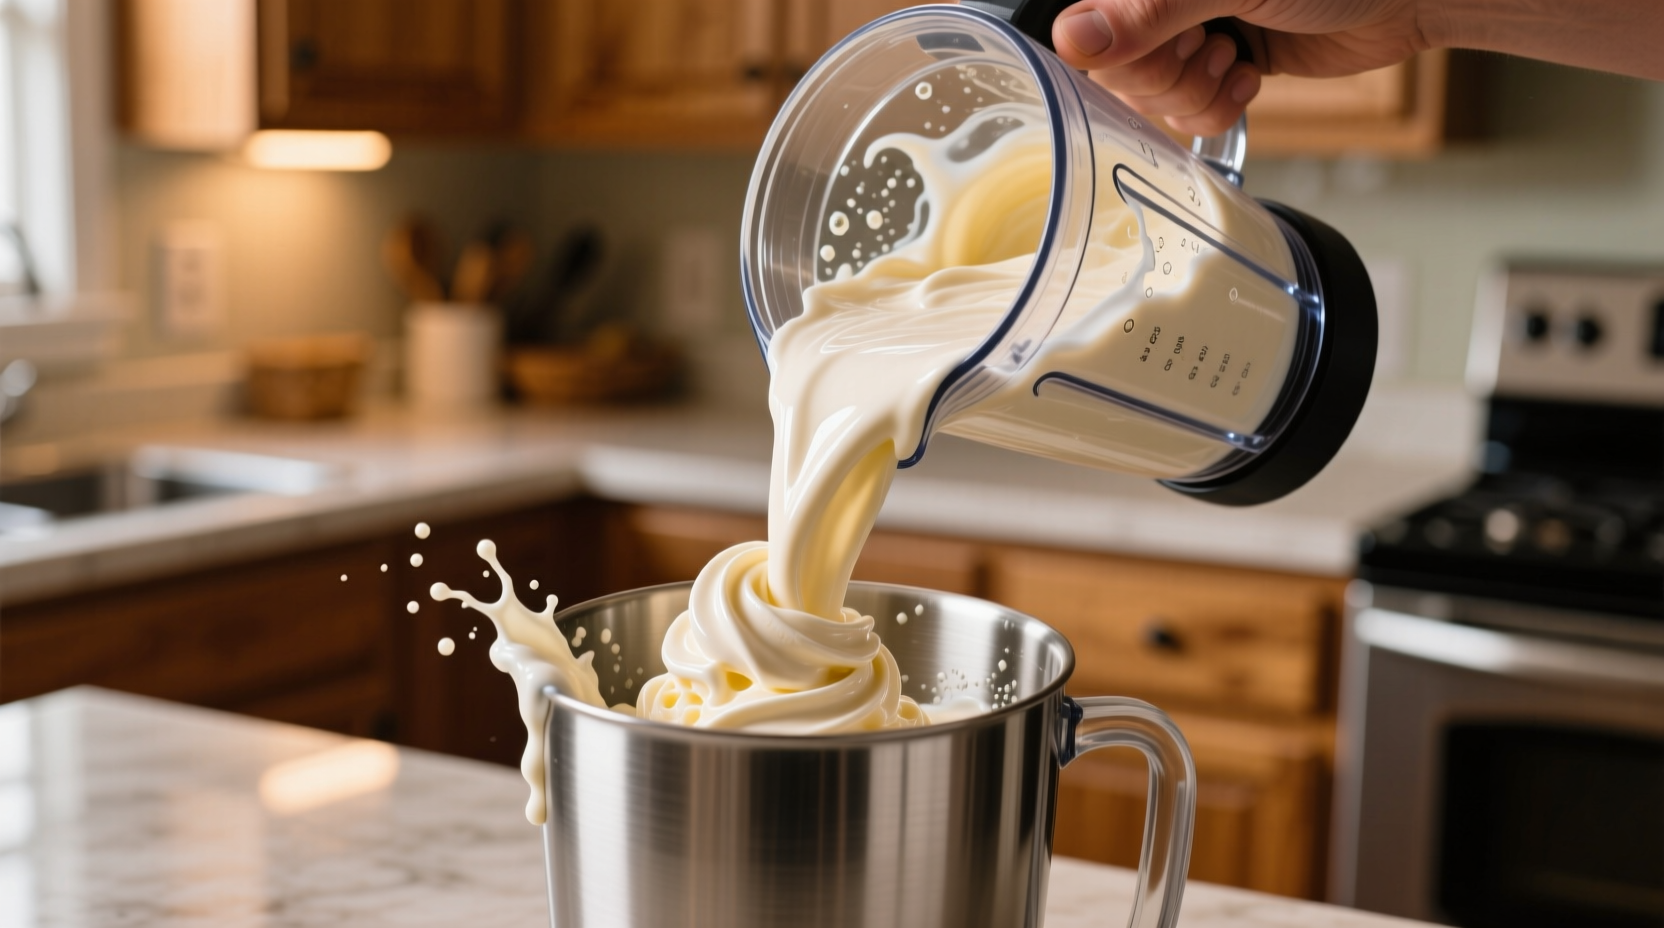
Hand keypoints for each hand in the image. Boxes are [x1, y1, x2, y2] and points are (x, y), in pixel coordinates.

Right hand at [1050, 0, 1429, 135]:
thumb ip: (1149, 11)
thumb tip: (1072, 37)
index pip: (1088, 32)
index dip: (1123, 56)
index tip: (1172, 44)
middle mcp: (1157, 2)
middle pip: (1117, 71)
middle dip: (1170, 76)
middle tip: (1215, 46)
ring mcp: (1184, 29)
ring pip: (1152, 97)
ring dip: (1198, 93)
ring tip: (1236, 57)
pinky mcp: (1215, 61)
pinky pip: (1186, 109)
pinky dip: (1218, 106)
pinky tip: (1249, 75)